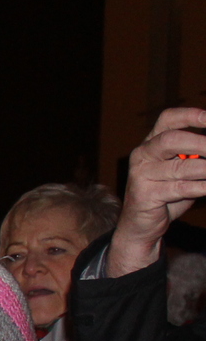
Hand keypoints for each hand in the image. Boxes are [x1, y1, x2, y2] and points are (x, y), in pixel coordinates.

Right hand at [113, 106, 205, 275]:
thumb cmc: (166, 193)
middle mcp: (142, 155)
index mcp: (151, 143)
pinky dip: (201, 187)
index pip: (168, 119)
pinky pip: (180, 188)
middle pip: (171, 139)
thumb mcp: (182, 169)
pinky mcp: (145, 195)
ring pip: (180, 167)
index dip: (190, 115)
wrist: (142, 225)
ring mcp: (141, 175)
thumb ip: (196, 156)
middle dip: (201, 143)